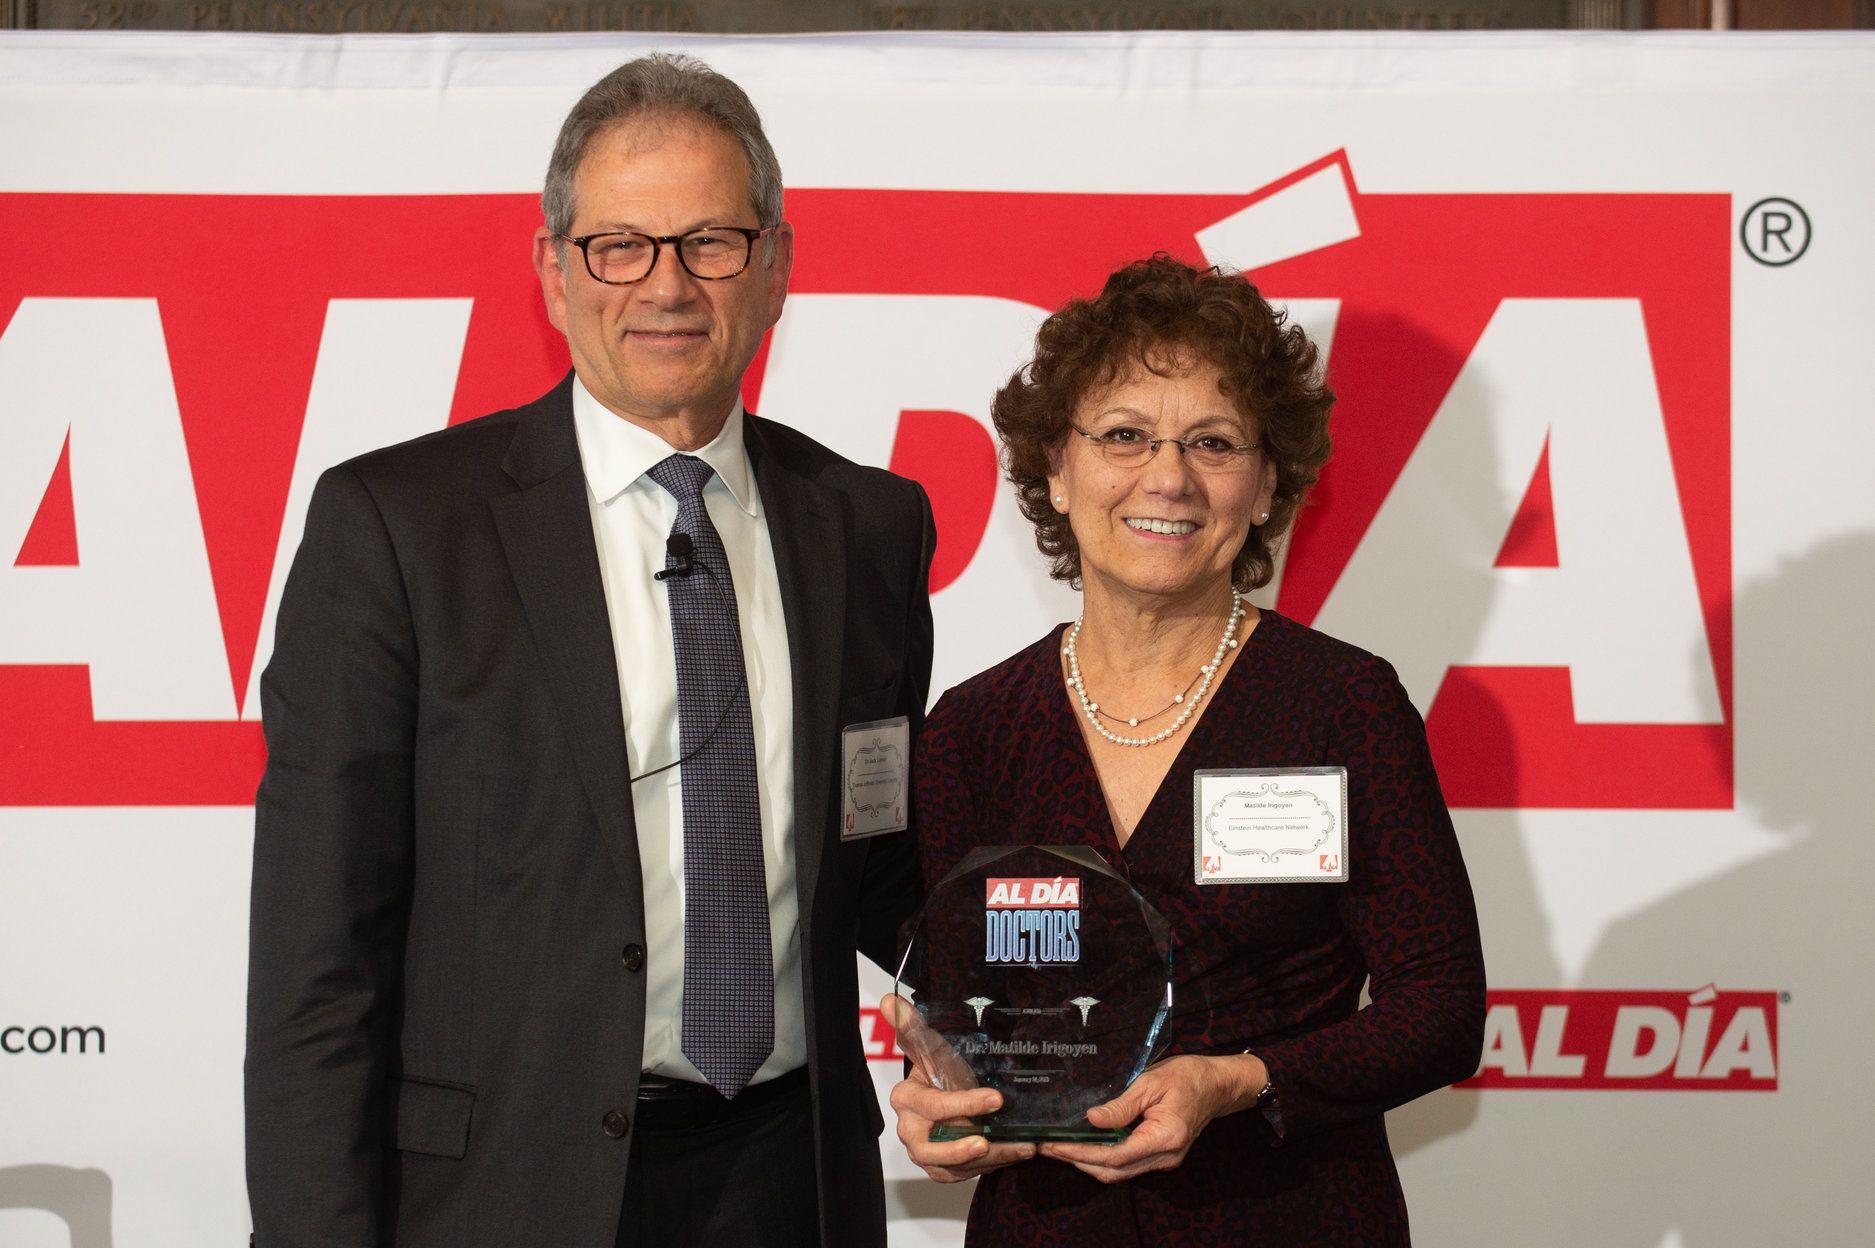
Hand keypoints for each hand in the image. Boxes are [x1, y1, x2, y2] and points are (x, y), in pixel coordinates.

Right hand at [881, 994, 1035, 1181]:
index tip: (995, 1098)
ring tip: (1019, 1148)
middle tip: (987, 1142)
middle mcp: (911, 1130)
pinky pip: (963, 1175)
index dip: (962, 1104)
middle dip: (960, 1149)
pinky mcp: (942, 1169)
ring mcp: (925, 1153)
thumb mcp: (930, 1045)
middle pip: (929, 1149)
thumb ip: (910, 1025)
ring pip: (951, 1167)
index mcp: (905, 1100)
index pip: (932, 1106)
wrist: (946, 1092)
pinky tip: (1015, 1152)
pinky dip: (991, 1167)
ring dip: (988, 1160)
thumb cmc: (938, 1069)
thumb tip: (889, 1000)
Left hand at [1039, 1053, 1266, 1183]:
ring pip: (1118, 1172)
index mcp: (1164, 1137)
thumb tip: (1091, 1120)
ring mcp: (1164, 1160)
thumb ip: (1121, 1105)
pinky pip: (1127, 1164)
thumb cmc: (1188, 1077)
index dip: (1080, 1152)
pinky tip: (1085, 1144)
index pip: (1114, 1156)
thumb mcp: (1151, 1083)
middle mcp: (1165, 1156)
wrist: (1217, 1085)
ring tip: (1060, 1146)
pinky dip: (1103, 1158)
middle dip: (1078, 1161)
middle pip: (1113, 1171)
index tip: (1055, 1144)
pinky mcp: (1161, 1156)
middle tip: (1048, 1147)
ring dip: (1088, 1162)